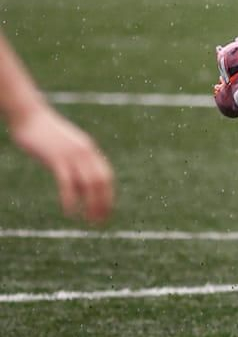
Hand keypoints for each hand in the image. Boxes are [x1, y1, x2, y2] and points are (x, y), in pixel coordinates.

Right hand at [11, 106, 114, 221]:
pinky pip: (67, 182)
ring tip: (88, 220)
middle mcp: (86, 152)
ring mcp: (72, 155)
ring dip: (91, 204)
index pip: (106, 176)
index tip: (106, 211)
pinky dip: (70, 198)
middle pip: (101, 182)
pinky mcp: (56, 158)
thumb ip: (73, 158)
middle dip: (103, 203)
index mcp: (89, 149)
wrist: (30, 116)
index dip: (108, 195)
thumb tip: (76, 175)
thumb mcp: (64, 145)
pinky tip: (69, 211)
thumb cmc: (45, 132)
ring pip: (88, 183)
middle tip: (99, 221)